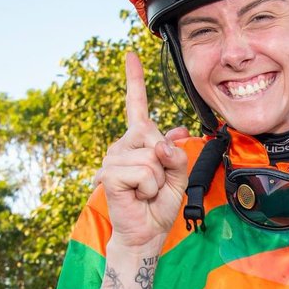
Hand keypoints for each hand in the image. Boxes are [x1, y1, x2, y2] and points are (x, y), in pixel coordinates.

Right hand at [94, 52, 190, 251]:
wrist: (146, 233)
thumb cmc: (159, 204)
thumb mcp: (178, 176)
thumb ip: (176, 153)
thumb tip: (165, 138)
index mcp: (138, 141)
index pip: (136, 106)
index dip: (135, 80)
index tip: (132, 55)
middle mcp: (122, 145)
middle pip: (155, 137)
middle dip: (167, 163)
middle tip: (156, 184)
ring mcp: (113, 158)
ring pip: (152, 157)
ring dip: (159, 180)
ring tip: (146, 191)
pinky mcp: (110, 174)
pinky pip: (145, 171)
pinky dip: (150, 187)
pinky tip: (139, 195)